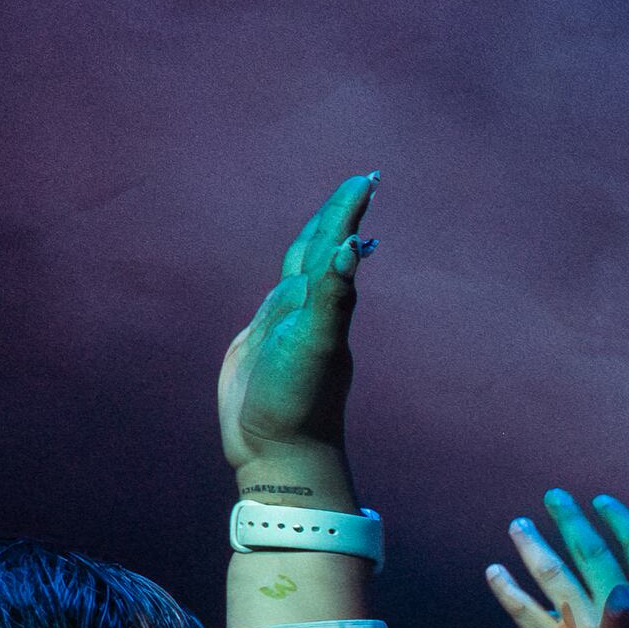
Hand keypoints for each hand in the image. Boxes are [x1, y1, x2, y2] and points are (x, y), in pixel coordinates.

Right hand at [217, 176, 376, 483]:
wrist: (277, 449)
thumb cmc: (299, 400)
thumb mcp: (314, 344)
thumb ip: (331, 297)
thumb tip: (351, 246)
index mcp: (323, 302)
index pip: (336, 243)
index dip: (347, 211)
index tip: (368, 178)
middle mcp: (308, 308)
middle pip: (321, 248)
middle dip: (337, 215)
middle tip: (361, 182)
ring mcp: (284, 324)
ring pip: (301, 270)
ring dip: (317, 241)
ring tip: (333, 216)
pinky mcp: (260, 342)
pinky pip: (277, 297)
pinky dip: (289, 278)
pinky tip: (297, 277)